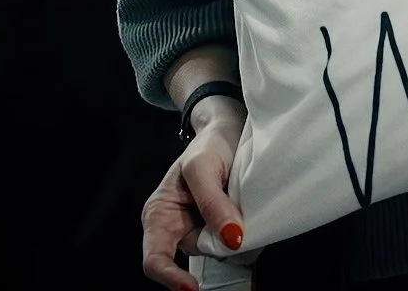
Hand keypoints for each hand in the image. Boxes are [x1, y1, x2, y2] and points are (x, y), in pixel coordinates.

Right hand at [140, 99, 248, 290]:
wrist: (230, 132)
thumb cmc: (208, 146)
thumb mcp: (203, 167)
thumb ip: (212, 203)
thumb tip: (231, 240)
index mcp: (160, 216)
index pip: (155, 260)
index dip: (170, 278)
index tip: (191, 287)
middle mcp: (180, 230)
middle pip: (200, 254)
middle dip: (222, 240)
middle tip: (239, 208)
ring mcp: (205, 233)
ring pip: (225, 252)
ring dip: (241, 234)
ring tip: (242, 198)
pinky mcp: (227, 233)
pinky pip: (242, 246)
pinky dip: (252, 232)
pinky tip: (252, 210)